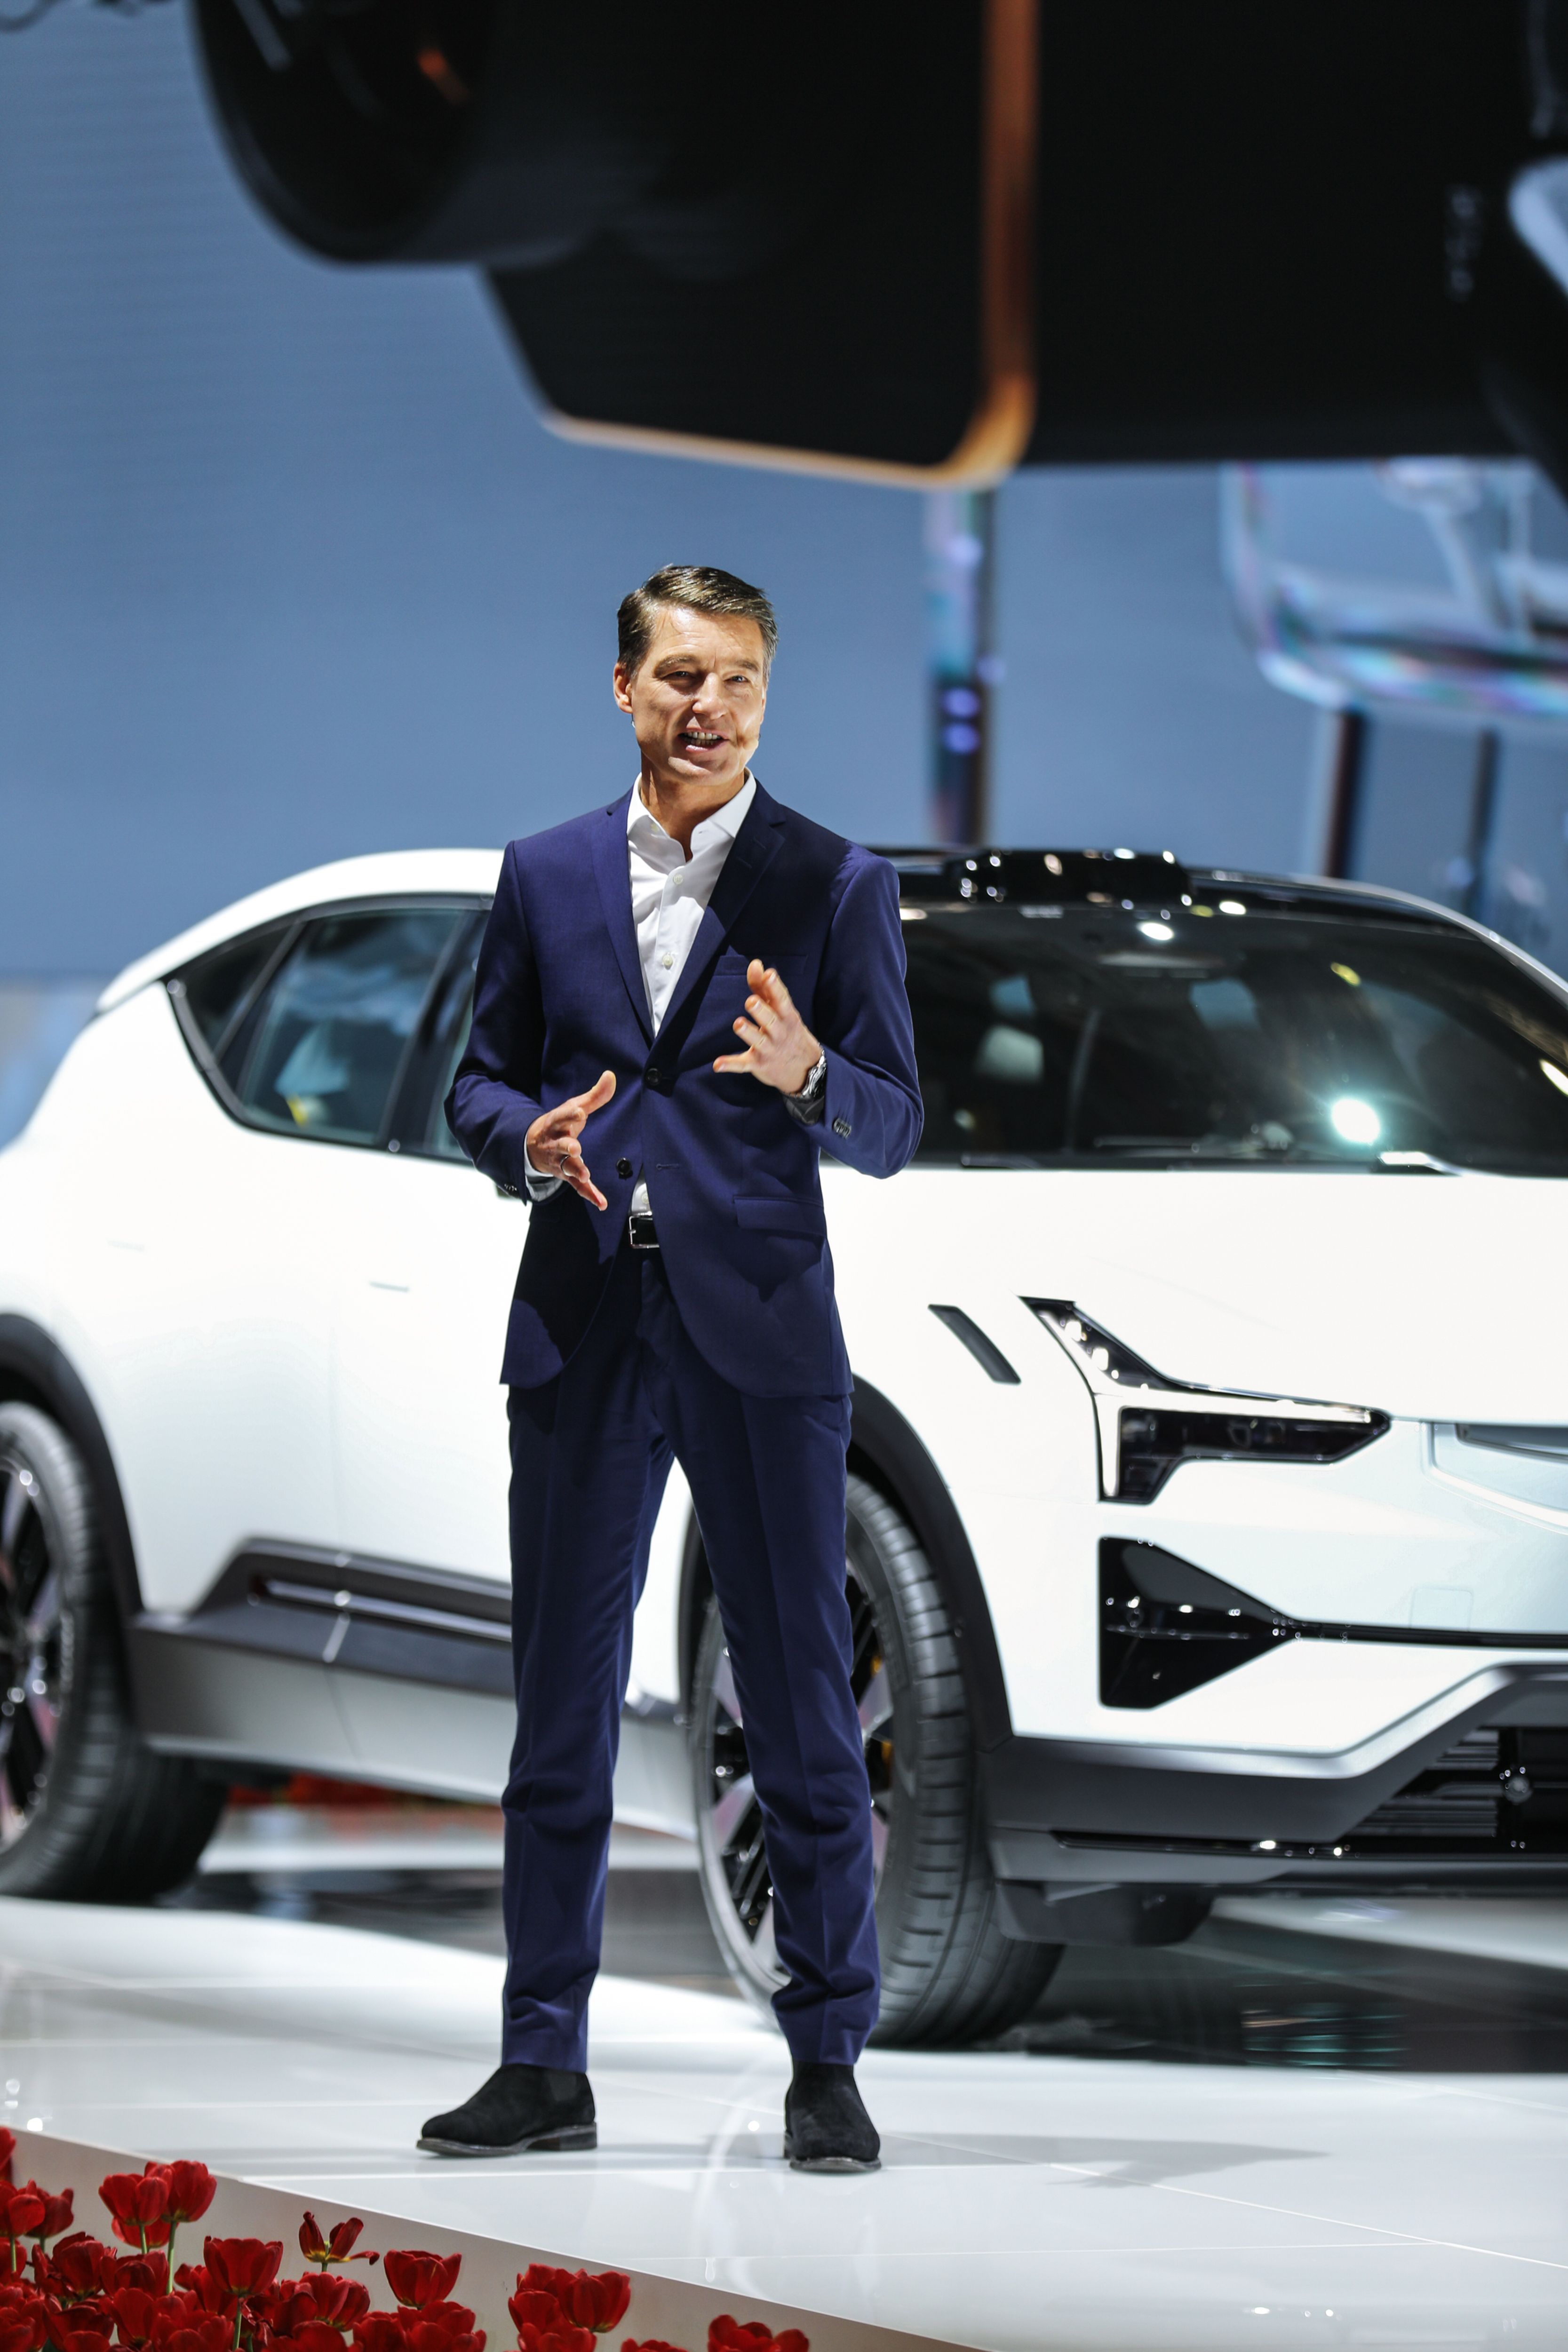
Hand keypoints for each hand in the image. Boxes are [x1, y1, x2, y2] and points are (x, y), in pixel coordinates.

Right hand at [525, 1070, 615, 1210]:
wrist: (534, 1145)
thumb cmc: (561, 1123)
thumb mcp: (575, 1106)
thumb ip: (595, 1095)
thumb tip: (611, 1075)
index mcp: (557, 1123)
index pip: (562, 1116)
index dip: (570, 1114)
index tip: (580, 1111)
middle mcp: (555, 1143)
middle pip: (561, 1144)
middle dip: (567, 1146)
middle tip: (575, 1148)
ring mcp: (559, 1161)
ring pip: (566, 1166)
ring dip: (575, 1170)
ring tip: (584, 1175)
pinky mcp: (565, 1175)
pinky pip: (577, 1186)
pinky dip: (589, 1194)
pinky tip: (601, 1202)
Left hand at [713, 961, 820, 1095]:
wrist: (804, 1069)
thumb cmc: (788, 1031)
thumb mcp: (782, 1010)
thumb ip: (765, 987)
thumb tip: (755, 963)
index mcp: (786, 1016)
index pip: (782, 1000)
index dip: (775, 987)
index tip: (769, 975)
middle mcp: (779, 1032)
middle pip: (770, 1020)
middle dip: (761, 1010)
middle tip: (751, 1001)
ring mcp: (769, 1049)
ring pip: (758, 1041)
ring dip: (748, 1033)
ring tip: (738, 1024)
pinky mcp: (758, 1064)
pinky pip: (743, 1065)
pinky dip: (730, 1065)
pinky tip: (717, 1065)